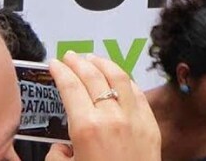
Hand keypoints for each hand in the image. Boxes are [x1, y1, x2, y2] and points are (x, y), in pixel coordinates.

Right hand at [45, 52, 160, 160]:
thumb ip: (58, 156)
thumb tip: (61, 147)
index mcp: (86, 127)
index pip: (72, 87)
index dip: (61, 71)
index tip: (55, 63)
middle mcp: (111, 116)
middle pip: (94, 77)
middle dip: (80, 62)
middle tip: (70, 56)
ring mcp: (134, 117)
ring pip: (119, 78)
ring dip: (104, 64)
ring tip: (93, 58)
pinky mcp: (150, 123)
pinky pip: (137, 93)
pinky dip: (125, 80)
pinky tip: (118, 77)